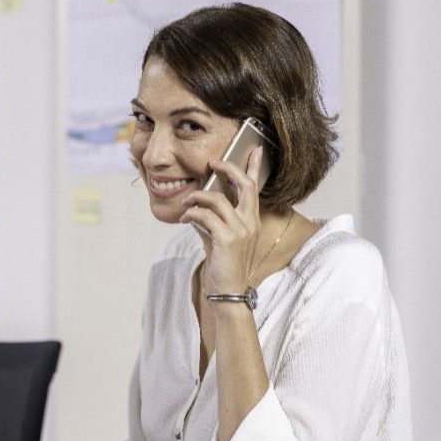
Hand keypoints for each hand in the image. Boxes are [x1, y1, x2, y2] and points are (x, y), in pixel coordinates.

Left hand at [179, 145, 263, 294]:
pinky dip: (192, 214)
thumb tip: (197, 206)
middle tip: (212, 163)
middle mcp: (250, 222)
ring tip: (186, 203)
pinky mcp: (227, 239)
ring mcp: (241, 230)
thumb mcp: (217, 238)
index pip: (255, 188)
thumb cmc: (222, 265)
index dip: (254, 166)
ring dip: (197, 197)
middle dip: (228, 168)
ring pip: (217, 199)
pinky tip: (185, 219)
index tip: (254, 149)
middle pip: (245, 184)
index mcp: (251, 220)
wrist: (228, 291)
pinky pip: (205, 216)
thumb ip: (211, 220)